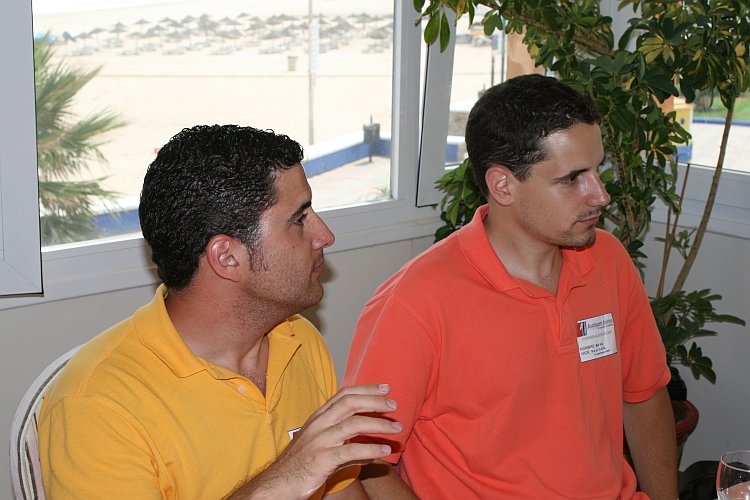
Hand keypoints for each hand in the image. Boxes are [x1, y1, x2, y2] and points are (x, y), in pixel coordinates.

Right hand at [231, 384, 400, 498]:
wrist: (278, 483)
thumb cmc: (300, 464)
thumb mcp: (320, 444)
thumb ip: (345, 443)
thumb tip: (369, 449)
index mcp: (319, 417)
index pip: (344, 394)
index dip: (366, 389)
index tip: (385, 388)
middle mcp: (319, 424)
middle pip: (350, 404)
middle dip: (375, 402)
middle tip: (394, 406)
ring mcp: (320, 441)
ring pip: (353, 425)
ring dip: (379, 425)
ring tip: (397, 428)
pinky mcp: (322, 460)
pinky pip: (351, 452)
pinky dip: (371, 450)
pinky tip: (385, 451)